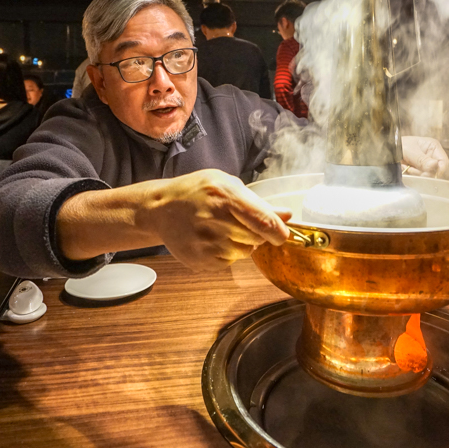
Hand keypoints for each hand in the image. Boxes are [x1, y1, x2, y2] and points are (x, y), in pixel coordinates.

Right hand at [148, 169, 291, 270]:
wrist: (161, 209)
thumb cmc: (197, 192)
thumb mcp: (227, 185)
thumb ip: (258, 202)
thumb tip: (287, 215)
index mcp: (224, 196)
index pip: (263, 221)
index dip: (278, 231)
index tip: (282, 234)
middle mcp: (214, 220)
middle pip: (257, 239)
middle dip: (257, 233)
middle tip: (240, 222)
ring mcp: (205, 243)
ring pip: (245, 252)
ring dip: (242, 243)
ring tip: (222, 228)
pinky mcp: (200, 260)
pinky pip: (229, 262)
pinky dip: (227, 253)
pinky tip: (211, 239)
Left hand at [401, 136, 448, 177]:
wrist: (387, 148)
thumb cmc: (399, 144)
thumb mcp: (410, 150)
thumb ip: (422, 159)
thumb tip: (434, 165)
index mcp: (433, 147)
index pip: (443, 161)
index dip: (439, 169)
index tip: (429, 173)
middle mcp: (431, 156)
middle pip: (436, 171)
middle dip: (425, 172)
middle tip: (412, 169)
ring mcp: (425, 164)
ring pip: (427, 176)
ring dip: (416, 173)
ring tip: (407, 167)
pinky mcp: (418, 170)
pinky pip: (419, 177)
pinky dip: (412, 175)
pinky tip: (405, 168)